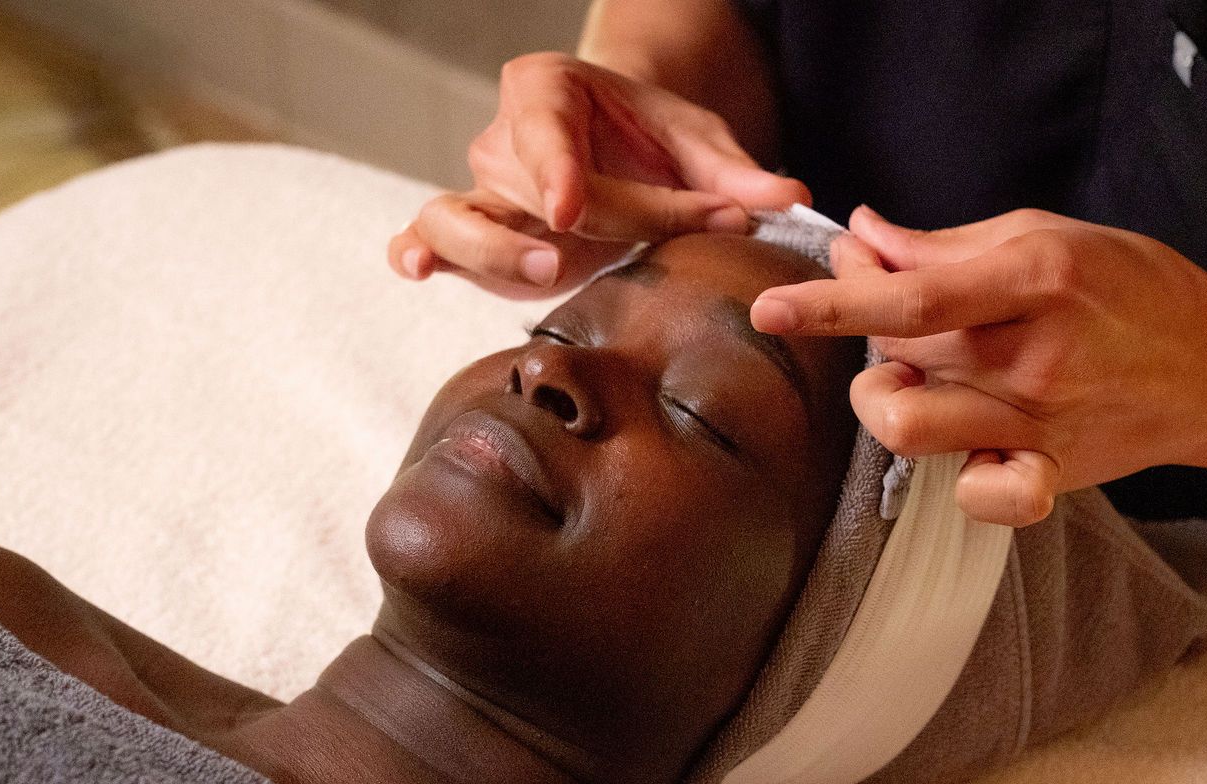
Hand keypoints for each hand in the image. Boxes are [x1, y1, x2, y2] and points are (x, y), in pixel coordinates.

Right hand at [389, 52, 808, 296]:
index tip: (570, 210)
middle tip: (647, 244)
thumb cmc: (654, 140)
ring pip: (455, 215)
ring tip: (546, 270)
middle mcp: (504, 138)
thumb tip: (788, 198)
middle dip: (597, 220)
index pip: (546, 128)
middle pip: (526, 186)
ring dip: (491, 250)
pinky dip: (418, 255)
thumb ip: (737, 174)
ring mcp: (482, 191)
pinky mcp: (475, 239)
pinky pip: (428, 239)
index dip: (557, 171)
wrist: (620, 152)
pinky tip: (419, 272)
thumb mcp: (699, 143)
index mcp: (548, 88)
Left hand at [749, 207, 1206, 526]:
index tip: (771, 307)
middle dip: (866, 332)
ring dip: (885, 401)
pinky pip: (975, 498)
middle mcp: (1032, 357)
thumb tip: (865, 238)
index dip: (831, 304)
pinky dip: (954, 481)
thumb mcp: (1046, 235)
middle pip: (897, 357)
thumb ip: (945, 245)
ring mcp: (1037, 423)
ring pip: (909, 426)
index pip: (909, 300)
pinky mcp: (1048, 473)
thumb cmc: (1132, 289)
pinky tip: (964, 448)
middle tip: (890, 310)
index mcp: (1034, 280)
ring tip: (913, 379)